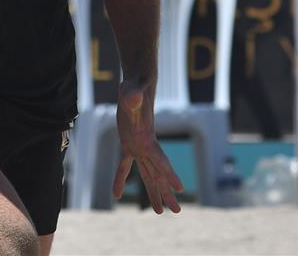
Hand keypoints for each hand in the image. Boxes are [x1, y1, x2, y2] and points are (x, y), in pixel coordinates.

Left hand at [112, 80, 183, 212]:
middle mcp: (146, 147)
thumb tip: (133, 95)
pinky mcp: (128, 145)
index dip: (169, 173)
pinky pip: (124, 166)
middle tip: (177, 211)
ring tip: (159, 212)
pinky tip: (116, 195)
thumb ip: (133, 96)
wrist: (136, 86)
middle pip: (158, 174)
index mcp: (147, 139)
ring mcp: (138, 148)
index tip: (180, 188)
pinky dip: (120, 179)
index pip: (160, 159)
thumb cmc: (134, 88)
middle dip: (167, 193)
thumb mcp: (131, 91)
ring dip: (153, 192)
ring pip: (147, 174)